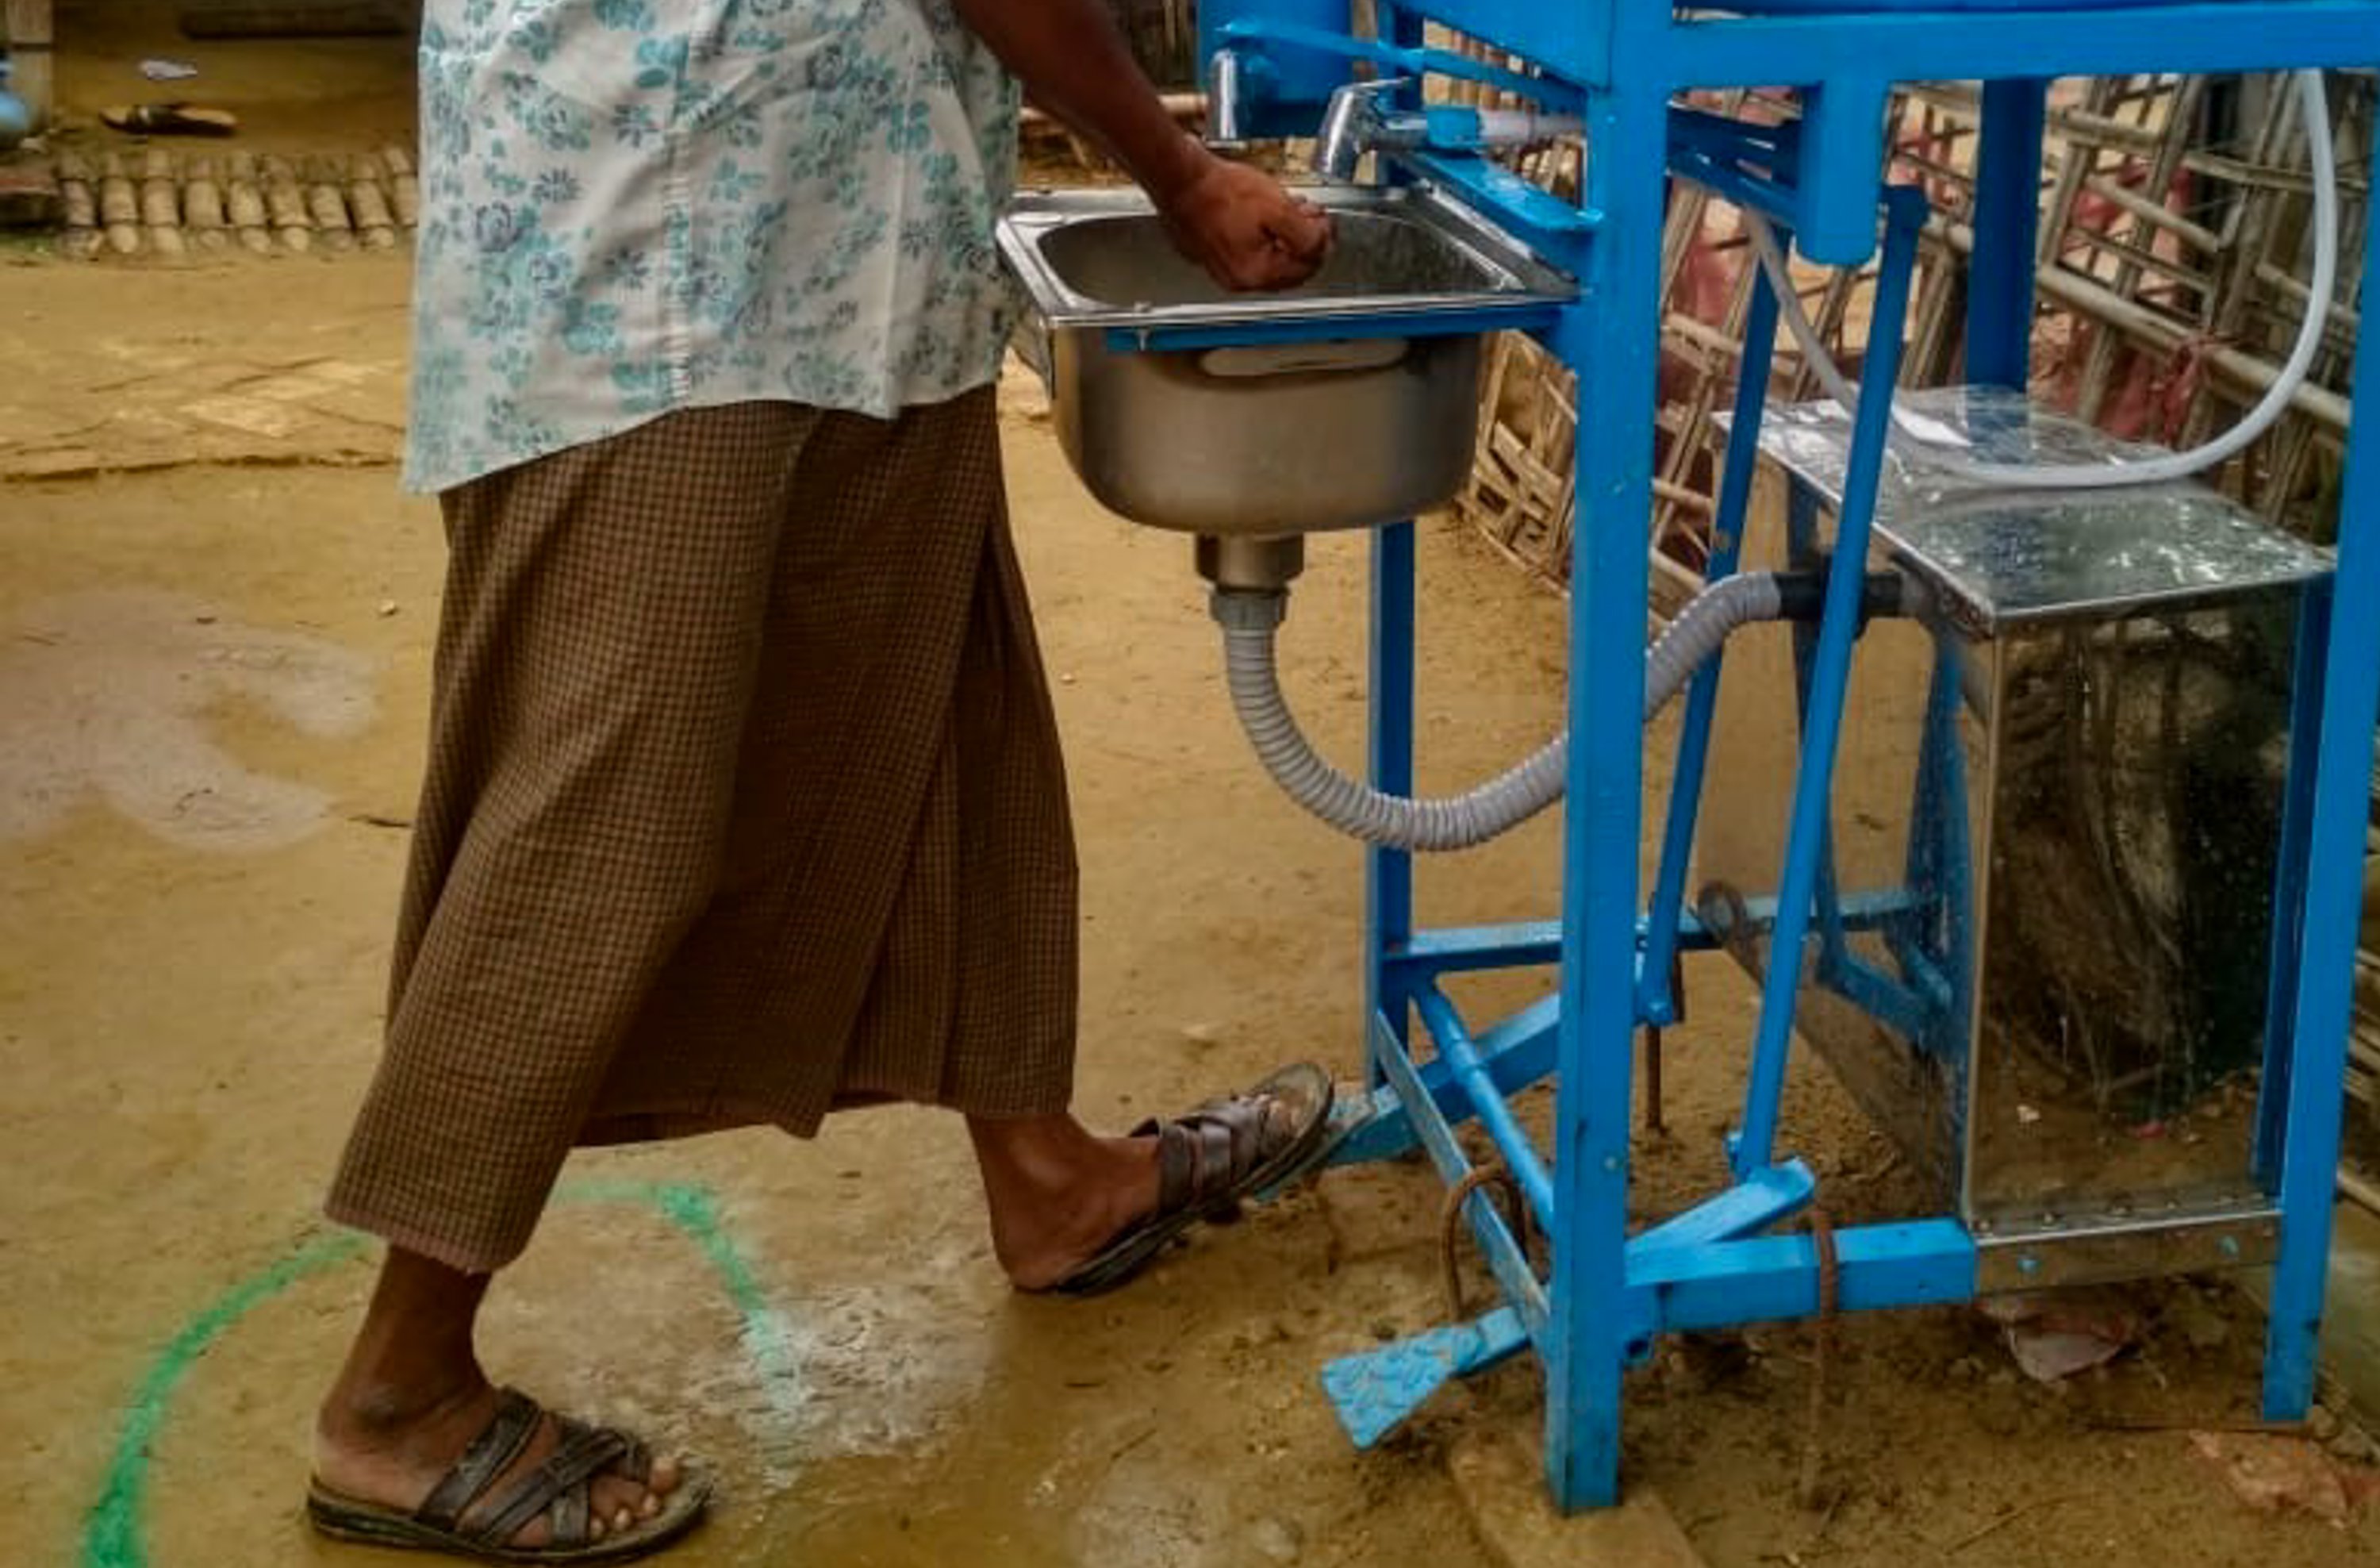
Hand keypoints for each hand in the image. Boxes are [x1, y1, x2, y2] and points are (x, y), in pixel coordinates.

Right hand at [1154, 149, 1333, 292]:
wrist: (1181, 179)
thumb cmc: (1220, 190)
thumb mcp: (1278, 208)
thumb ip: (1306, 235)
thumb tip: (1321, 246)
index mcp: (1257, 274)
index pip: (1307, 268)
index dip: (1322, 241)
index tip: (1322, 220)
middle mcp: (1239, 281)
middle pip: (1289, 270)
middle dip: (1303, 242)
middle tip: (1308, 215)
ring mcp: (1222, 270)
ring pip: (1269, 262)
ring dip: (1284, 239)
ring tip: (1285, 210)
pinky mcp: (1212, 256)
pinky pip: (1248, 253)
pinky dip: (1261, 238)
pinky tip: (1260, 215)